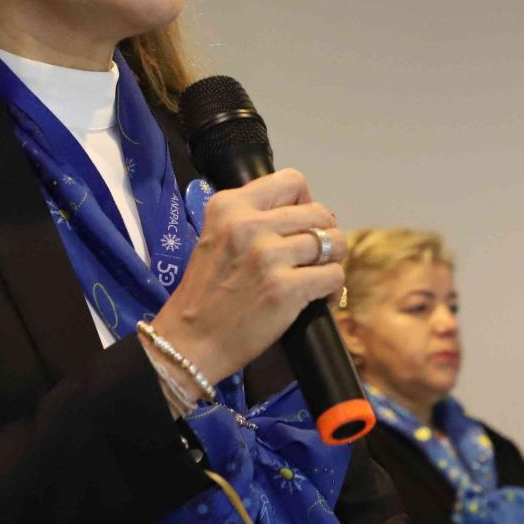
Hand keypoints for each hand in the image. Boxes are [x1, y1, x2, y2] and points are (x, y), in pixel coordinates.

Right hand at [143, 169, 343, 392]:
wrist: (190, 341)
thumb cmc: (206, 293)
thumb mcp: (218, 237)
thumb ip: (253, 219)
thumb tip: (306, 216)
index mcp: (229, 206)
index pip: (292, 181)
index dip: (305, 202)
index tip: (300, 225)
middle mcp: (249, 224)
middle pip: (319, 212)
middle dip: (324, 235)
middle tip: (312, 257)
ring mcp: (268, 255)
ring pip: (333, 242)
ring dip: (332, 260)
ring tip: (317, 276)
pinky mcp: (285, 288)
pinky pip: (333, 275)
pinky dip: (332, 289)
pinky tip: (317, 298)